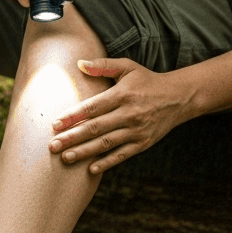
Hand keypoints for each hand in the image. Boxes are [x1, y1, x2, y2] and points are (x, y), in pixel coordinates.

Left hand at [49, 58, 189, 173]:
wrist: (179, 97)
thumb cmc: (147, 81)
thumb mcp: (128, 67)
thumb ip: (103, 66)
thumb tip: (79, 63)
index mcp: (123, 94)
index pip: (93, 107)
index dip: (73, 116)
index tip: (55, 124)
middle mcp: (129, 113)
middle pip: (96, 128)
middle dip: (72, 138)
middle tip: (52, 145)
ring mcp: (137, 130)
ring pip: (106, 143)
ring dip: (84, 151)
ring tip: (65, 157)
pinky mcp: (144, 143)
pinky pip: (122, 155)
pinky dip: (107, 162)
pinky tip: (90, 169)